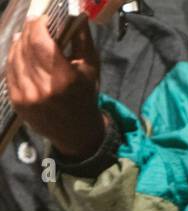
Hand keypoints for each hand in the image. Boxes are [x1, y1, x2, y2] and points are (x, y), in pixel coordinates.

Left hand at [6, 9, 105, 159]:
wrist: (78, 133)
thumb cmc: (86, 97)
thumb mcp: (91, 69)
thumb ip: (82, 39)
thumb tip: (77, 13)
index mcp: (64, 78)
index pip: (40, 40)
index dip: (38, 24)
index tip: (42, 18)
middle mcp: (42, 87)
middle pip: (26, 46)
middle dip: (29, 31)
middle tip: (35, 25)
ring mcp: (27, 95)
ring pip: (14, 56)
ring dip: (20, 43)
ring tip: (26, 38)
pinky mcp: (17, 101)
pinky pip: (10, 71)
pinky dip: (14, 59)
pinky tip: (21, 53)